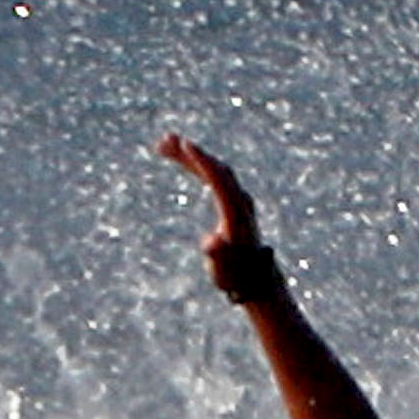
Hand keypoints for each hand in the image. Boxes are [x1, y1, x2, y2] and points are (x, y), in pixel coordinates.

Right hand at [156, 134, 272, 294]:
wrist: (255, 278)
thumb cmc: (235, 275)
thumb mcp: (222, 269)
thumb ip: (216, 255)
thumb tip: (210, 242)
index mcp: (235, 213)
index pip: (218, 179)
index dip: (202, 161)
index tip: (184, 144)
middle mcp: (239, 201)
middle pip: (215, 168)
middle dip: (191, 153)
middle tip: (165, 140)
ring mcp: (236, 199)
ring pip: (213, 169)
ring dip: (190, 155)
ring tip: (163, 145)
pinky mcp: (231, 200)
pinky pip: (212, 175)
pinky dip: (196, 164)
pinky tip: (180, 157)